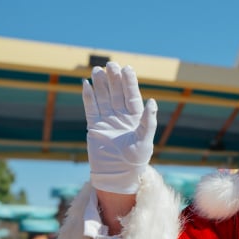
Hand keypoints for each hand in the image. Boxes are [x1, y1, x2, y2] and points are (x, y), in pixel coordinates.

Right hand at [83, 62, 157, 193]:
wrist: (118, 174)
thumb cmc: (136, 159)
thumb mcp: (145, 140)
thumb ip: (149, 121)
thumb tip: (153, 101)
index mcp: (136, 118)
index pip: (132, 96)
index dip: (129, 82)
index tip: (127, 68)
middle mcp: (121, 116)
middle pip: (117, 93)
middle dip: (114, 79)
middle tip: (111, 64)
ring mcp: (107, 120)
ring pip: (103, 98)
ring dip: (100, 84)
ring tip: (97, 70)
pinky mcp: (94, 126)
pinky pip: (91, 109)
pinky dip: (88, 97)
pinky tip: (86, 84)